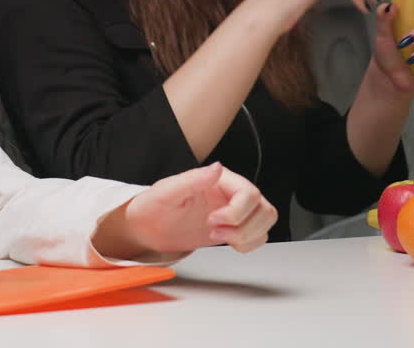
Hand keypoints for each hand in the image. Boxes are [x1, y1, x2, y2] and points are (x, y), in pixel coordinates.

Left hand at [93, 163, 276, 258]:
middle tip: (214, 232)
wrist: (147, 227)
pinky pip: (258, 236)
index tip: (212, 221)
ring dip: (247, 236)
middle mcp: (231, 193)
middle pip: (264, 208)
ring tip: (219, 237)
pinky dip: (248, 244)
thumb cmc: (153, 207)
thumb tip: (217, 168)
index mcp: (219, 179)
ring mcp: (235, 210)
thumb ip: (193, 180)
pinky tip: (227, 242)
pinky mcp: (234, 227)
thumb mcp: (167, 192)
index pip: (249, 193)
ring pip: (265, 222)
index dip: (236, 212)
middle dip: (243, 227)